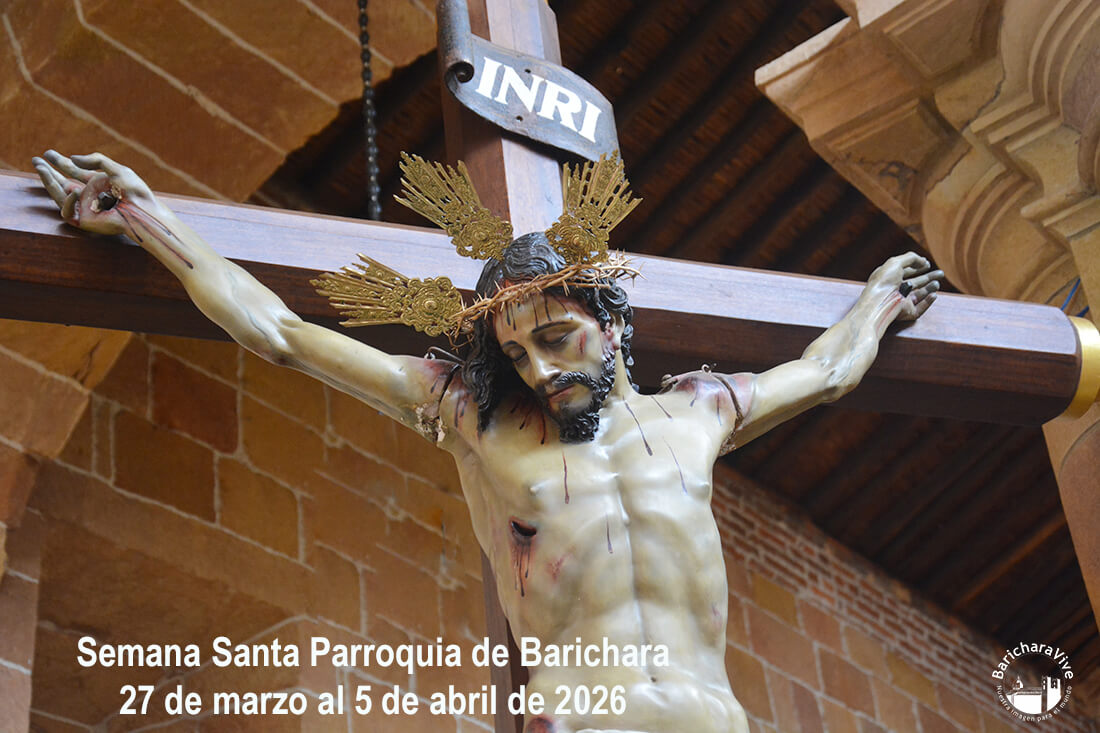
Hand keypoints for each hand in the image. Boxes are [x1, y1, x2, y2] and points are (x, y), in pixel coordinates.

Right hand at [32, 151, 157, 236]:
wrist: (142, 211)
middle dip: (48, 172)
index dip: (60, 162)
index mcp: (97, 183)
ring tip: (41, 169)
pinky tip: (74, 191)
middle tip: (36, 161)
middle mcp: (89, 195)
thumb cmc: (134, 191)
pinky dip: (68, 201)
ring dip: (49, 182)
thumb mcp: (116, 169)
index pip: (74, 171)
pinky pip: (67, 212)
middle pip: (62, 183)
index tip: (48, 153)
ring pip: (59, 196)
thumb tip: (73, 158)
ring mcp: (85, 208)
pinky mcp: (84, 220)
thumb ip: (96, 160)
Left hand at [868, 251, 942, 320]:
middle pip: (915, 283)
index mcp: (888, 279)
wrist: (880, 302)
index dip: (916, 267)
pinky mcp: (906, 312)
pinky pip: (920, 308)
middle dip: (928, 277)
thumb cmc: (884, 282)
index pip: (905, 272)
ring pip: (919, 295)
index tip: (927, 264)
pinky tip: (934, 295)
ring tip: (937, 283)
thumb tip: (924, 261)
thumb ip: (911, 258)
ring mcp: (901, 302)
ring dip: (930, 288)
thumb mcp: (896, 262)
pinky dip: (928, 302)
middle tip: (941, 273)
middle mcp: (895, 290)